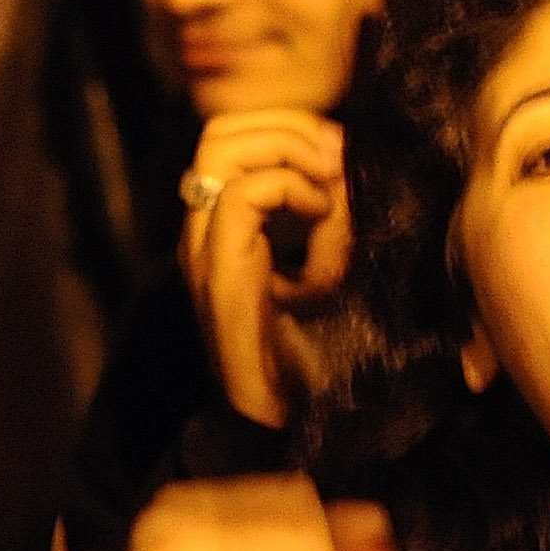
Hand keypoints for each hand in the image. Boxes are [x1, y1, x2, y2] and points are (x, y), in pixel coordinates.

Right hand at [178, 111, 352, 431]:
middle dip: (290, 125)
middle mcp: (205, 230)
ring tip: (330, 191)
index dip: (293, 125)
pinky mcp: (219, 274)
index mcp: (227, 226)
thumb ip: (332, 211)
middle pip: (222, 126)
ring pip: (221, 146)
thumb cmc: (323, 353)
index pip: (235, 132)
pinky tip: (326, 219)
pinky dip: (292, 192)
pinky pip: (242, 196)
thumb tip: (345, 155)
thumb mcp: (335, 262)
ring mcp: (204, 250)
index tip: (343, 155)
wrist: (296, 426)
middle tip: (338, 162)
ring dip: (290, 152)